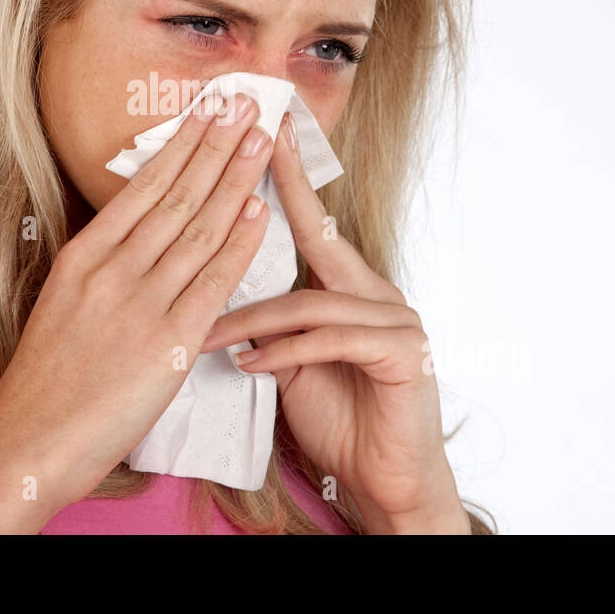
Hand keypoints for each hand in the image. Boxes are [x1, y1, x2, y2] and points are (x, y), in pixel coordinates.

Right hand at [0, 92, 273, 511]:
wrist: (27, 440)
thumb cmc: (46, 381)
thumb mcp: (64, 304)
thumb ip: (104, 268)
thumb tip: (141, 236)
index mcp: (84, 255)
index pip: (145, 186)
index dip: (185, 143)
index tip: (210, 109)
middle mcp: (112, 269)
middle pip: (177, 193)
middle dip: (217, 143)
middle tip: (248, 101)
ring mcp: (139, 302)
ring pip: (198, 227)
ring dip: (235, 179)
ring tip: (261, 138)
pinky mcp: (167, 342)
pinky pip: (211, 282)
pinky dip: (238, 243)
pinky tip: (258, 211)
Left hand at [199, 112, 466, 531]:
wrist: (386, 482)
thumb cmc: (338, 419)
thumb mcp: (289, 363)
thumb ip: (269, 323)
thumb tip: (220, 288)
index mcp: (351, 289)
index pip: (314, 226)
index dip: (289, 178)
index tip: (268, 131)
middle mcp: (377, 293)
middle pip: (322, 238)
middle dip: (286, 191)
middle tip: (253, 145)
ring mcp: (397, 320)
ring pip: (312, 301)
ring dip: (254, 318)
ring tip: (209, 335)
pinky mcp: (405, 354)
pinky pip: (333, 340)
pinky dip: (287, 352)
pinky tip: (252, 366)